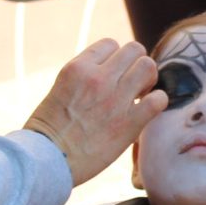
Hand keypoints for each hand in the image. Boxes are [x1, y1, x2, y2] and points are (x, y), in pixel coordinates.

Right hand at [25, 39, 164, 185]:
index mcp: (78, 68)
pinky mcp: (129, 123)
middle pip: (134, 49)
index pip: (110, 44)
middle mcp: (98, 77)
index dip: (115, 59)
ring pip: (148, 67)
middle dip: (135, 64)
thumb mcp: (60, 89)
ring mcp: (116, 99)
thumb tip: (103, 74)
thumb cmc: (47, 131)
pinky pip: (158, 99)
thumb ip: (83, 77)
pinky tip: (147, 110)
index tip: (113, 74)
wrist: (47, 160)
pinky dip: (158, 102)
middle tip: (131, 83)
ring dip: (148, 79)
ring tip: (140, 94)